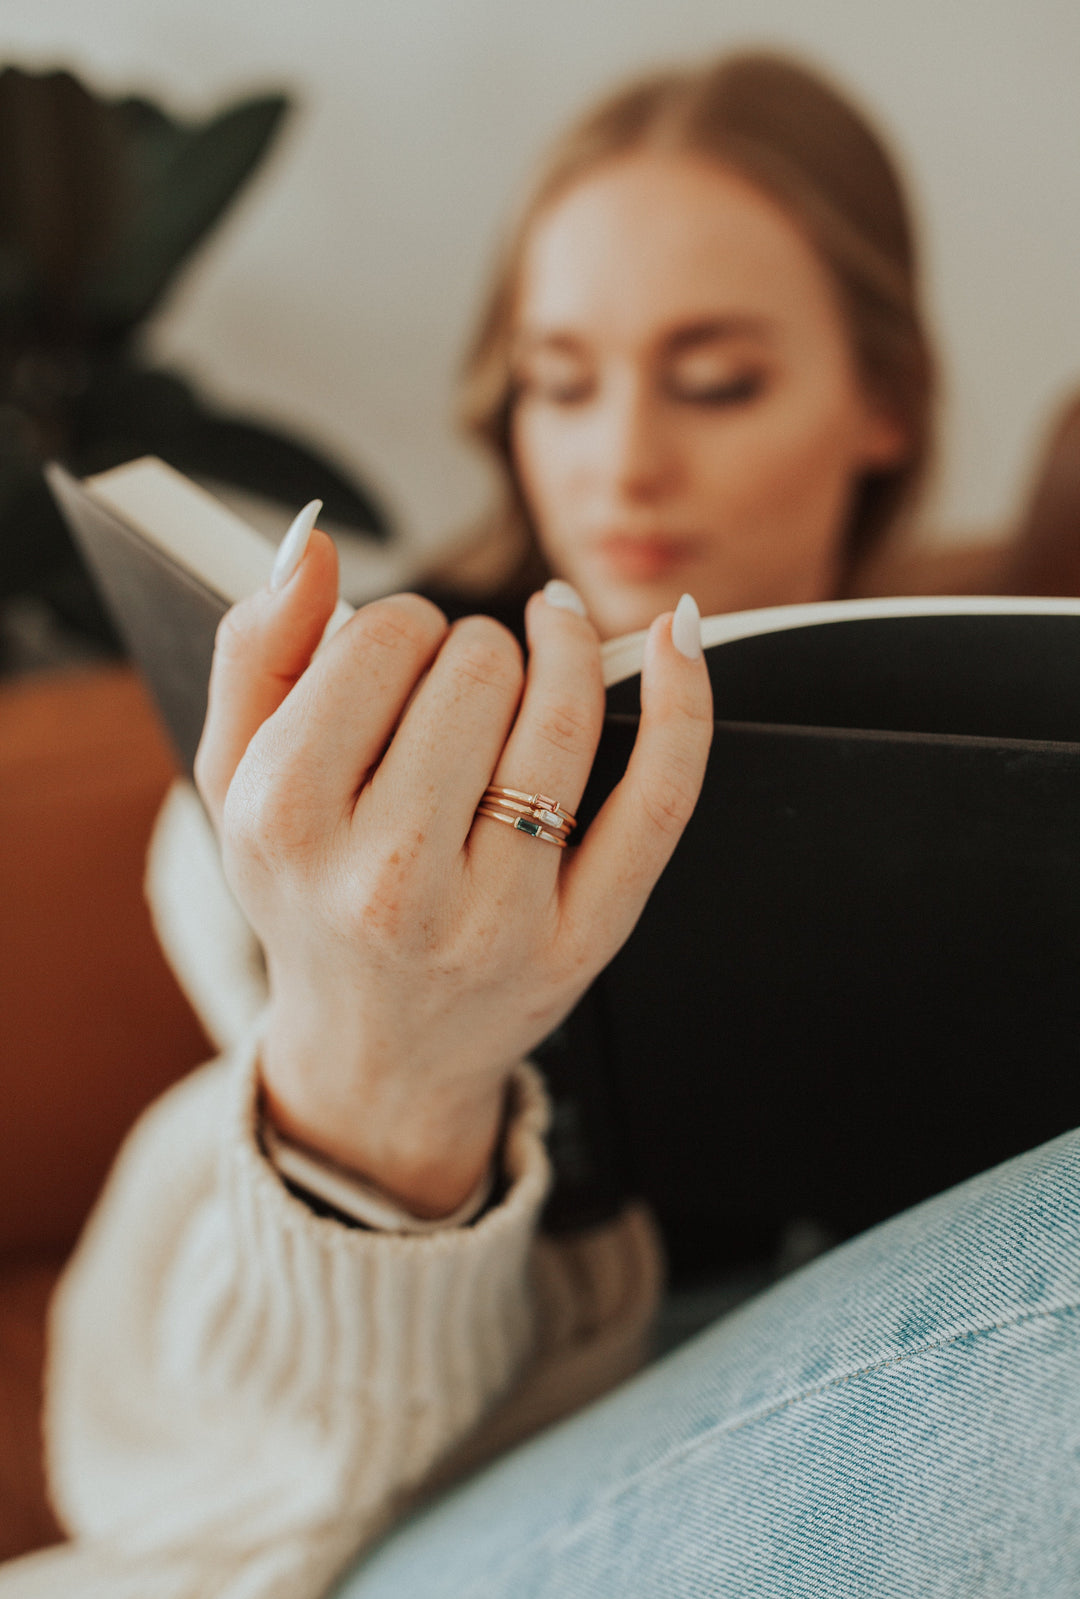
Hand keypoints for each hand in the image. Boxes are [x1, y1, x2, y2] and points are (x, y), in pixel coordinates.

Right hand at [195, 531, 712, 1215]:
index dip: (404, 626)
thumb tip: (314, 544)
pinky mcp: (583, 939)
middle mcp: (386, 877)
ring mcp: (494, 916)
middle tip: (463, 689)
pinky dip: (683, 702)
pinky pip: (656, 797)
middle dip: (476, 650)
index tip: (402, 658)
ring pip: (560, 719)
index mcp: (286, 820)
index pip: (384, 641)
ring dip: (563, 650)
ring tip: (551, 639)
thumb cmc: (308, 894)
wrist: (378, 1054)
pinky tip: (679, 635)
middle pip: (476, 670)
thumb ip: (256, 653)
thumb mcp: (237, 783)